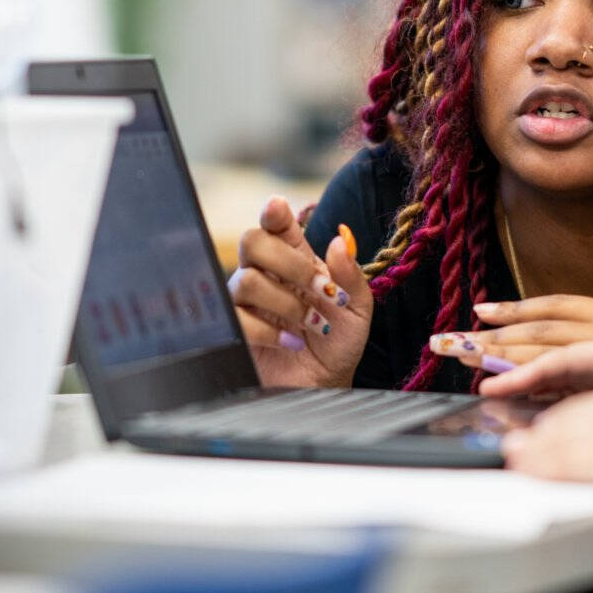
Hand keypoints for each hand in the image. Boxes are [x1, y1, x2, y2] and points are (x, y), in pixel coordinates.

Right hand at [229, 197, 371, 387]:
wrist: (326, 384)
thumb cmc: (338, 342)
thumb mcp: (357, 309)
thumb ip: (351, 275)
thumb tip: (339, 240)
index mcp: (294, 259)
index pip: (275, 225)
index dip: (272, 212)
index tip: (277, 208)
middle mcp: (265, 273)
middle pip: (252, 241)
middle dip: (289, 263)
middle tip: (321, 288)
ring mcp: (246, 302)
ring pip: (245, 280)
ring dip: (287, 304)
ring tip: (313, 325)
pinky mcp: (235, 330)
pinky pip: (236, 318)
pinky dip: (269, 331)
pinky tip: (292, 342)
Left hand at [427, 254, 592, 372]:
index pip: (555, 306)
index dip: (516, 308)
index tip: (480, 309)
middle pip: (539, 328)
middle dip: (490, 335)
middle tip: (447, 341)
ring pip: (543, 351)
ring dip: (499, 355)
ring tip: (461, 359)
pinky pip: (561, 381)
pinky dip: (528, 380)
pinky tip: (499, 386)